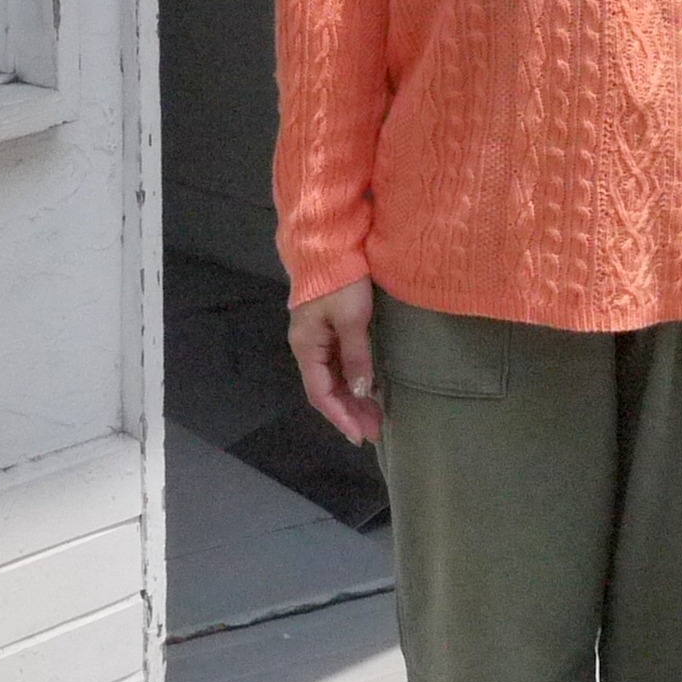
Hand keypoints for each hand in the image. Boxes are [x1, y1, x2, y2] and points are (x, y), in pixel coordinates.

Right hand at [288, 277, 382, 444]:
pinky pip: (337, 367)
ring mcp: (316, 340)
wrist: (329, 245)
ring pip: (332, 380)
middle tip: (374, 431)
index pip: (320, 393)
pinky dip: (352, 382)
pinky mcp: (328, 331)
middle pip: (326, 390)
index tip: (360, 435)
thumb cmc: (340, 281)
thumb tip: (360, 392)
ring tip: (374, 418)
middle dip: (349, 413)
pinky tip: (368, 392)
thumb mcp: (352, 319)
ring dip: (351, 400)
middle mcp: (307, 347)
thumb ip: (356, 357)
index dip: (340, 417)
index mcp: (306, 347)